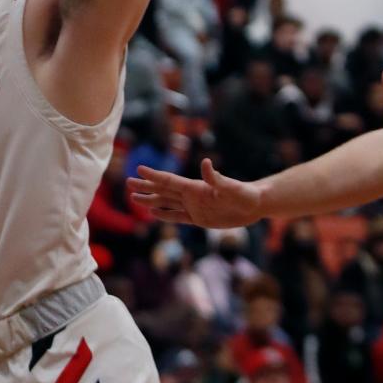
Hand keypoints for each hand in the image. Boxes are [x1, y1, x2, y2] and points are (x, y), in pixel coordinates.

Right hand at [128, 158, 262, 228]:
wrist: (255, 205)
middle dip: (146, 186)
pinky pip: (177, 217)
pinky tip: (153, 212)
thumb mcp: (231, 188)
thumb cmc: (245, 194)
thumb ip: (217, 178)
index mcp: (195, 187)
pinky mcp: (199, 218)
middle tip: (128, 183)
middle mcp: (191, 195)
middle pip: (163, 190)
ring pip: (166, 202)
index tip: (138, 169)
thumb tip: (206, 163)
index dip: (154, 175)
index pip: (169, 180)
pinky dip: (164, 214)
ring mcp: (193, 206)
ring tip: (134, 198)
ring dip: (150, 200)